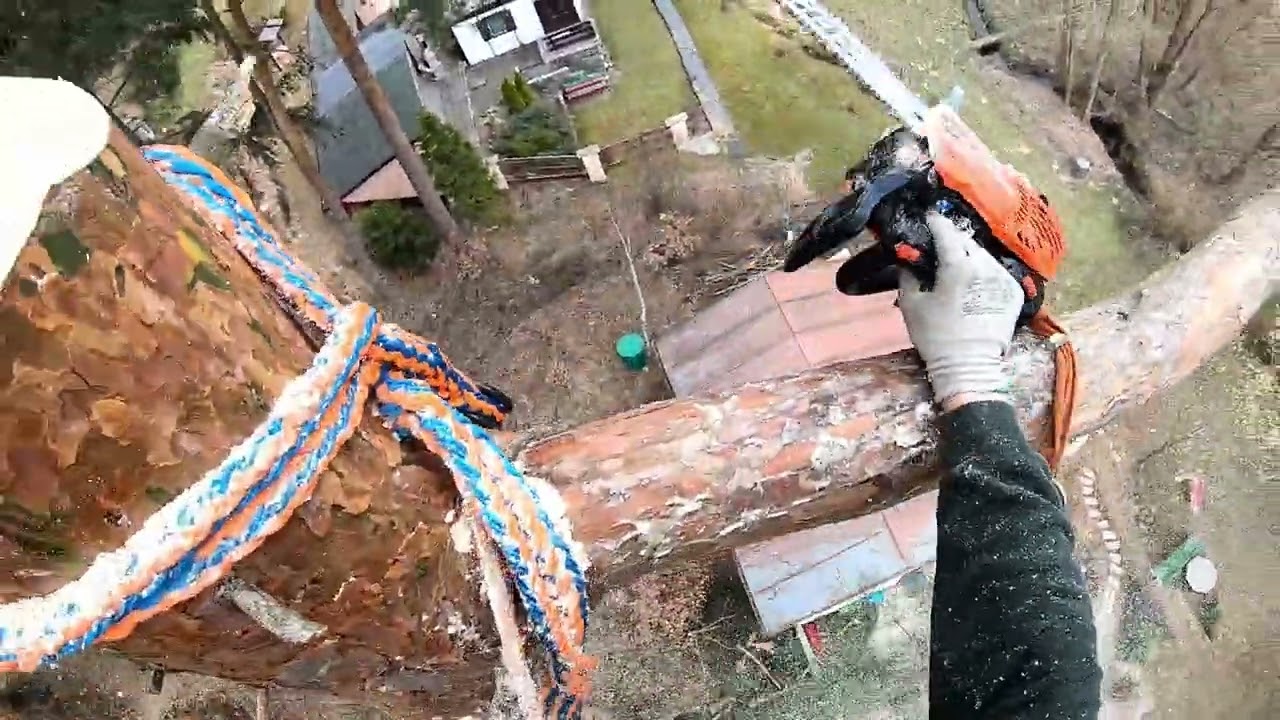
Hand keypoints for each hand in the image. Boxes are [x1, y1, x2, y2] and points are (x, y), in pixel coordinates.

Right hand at [898, 213, 1020, 409]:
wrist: (969, 366)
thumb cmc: (935, 336)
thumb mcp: (911, 304)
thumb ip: (908, 275)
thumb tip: (909, 259)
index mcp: (958, 267)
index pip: (946, 232)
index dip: (935, 222)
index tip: (928, 216)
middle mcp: (985, 267)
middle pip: (967, 241)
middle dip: (953, 239)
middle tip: (939, 245)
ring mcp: (1003, 278)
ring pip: (984, 255)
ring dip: (969, 255)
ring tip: (957, 264)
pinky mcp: (1014, 292)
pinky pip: (996, 271)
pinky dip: (984, 271)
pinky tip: (974, 282)